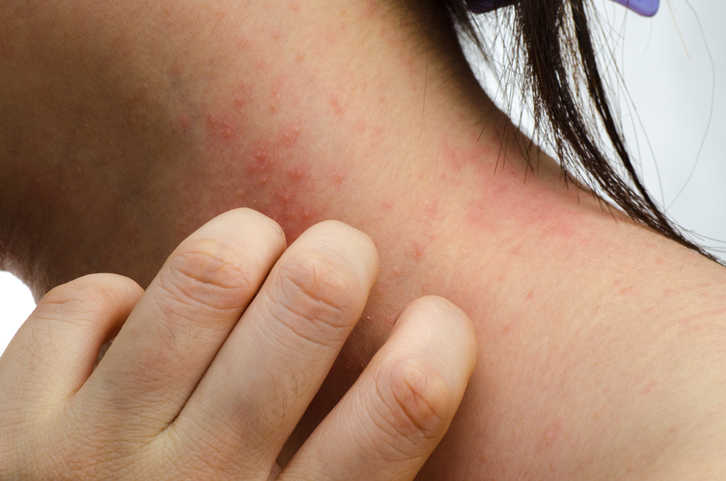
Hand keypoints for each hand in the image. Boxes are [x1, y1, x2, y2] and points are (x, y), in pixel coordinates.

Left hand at [0, 209, 476, 479]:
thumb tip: (415, 376)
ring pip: (202, 279)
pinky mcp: (18, 431)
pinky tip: (140, 323)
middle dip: (342, 253)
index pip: (404, 403)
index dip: (441, 335)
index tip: (438, 316)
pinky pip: (88, 305)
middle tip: (343, 252)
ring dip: (246, 238)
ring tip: (257, 244)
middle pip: (308, 306)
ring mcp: (95, 459)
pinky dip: (123, 296)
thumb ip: (353, 473)